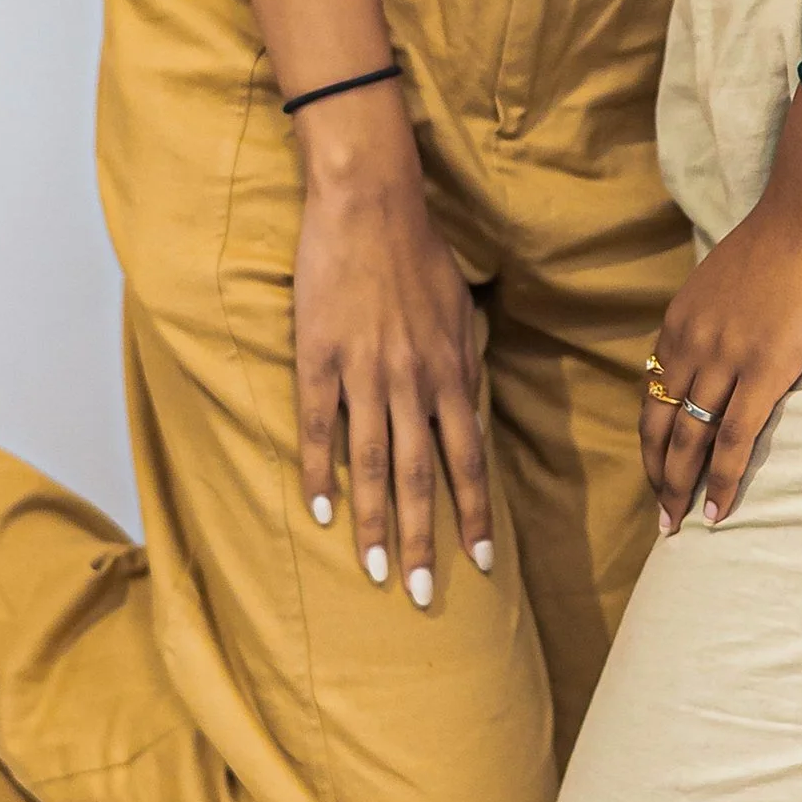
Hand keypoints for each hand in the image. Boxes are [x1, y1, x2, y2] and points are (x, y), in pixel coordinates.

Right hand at [291, 108, 491, 601]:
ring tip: (375, 573)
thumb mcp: (461, 312)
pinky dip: (320, 472)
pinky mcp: (319, 357)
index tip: (482, 564)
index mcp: (449, 372)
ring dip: (376, 523)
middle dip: (426, 541)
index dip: (474, 514)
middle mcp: (412, 381)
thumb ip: (464, 366)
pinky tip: (321, 512)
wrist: (369, 204)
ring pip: (374, 462)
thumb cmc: (419, 255)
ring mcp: (364, 372)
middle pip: (423, 475)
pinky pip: (319, 426)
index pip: (467, 459)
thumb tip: (469, 414)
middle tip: (423, 597)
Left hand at [642, 114, 801, 528]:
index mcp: (680, 321)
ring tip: (680, 525)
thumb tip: (726, 337)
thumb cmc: (784, 238)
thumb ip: (717, 314)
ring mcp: (724, 360)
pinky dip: (720, 480)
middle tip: (661, 516)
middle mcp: (690, 344)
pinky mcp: (763, 371)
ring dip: (680, 487)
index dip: (652, 438)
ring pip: (689, 439)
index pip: (653, 393)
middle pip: (659, 424)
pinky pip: (732, 439)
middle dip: (657, 474)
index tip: (657, 468)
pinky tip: (717, 511)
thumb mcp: (728, 277)